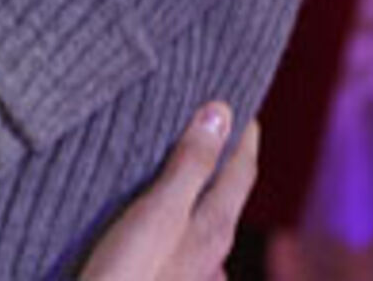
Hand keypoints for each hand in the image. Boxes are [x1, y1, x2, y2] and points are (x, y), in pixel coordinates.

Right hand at [82, 104, 258, 280]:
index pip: (241, 173)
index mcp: (214, 229)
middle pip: (226, 198)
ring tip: (185, 169)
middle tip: (218, 130)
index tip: (245, 109)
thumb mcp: (158, 213)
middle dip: (224, 163)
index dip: (244, 139)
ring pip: (204, 223)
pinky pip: (182, 242)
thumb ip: (190, 165)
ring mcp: (189, 274)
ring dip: (199, 192)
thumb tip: (222, 113)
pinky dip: (178, 218)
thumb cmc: (128, 275)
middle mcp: (210, 254)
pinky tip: (161, 225)